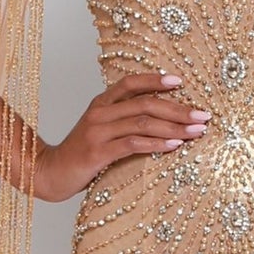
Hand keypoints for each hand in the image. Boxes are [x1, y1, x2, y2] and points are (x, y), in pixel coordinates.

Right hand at [32, 71, 208, 202]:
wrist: (49, 173)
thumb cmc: (81, 154)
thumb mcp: (101, 130)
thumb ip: (123, 121)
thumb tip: (162, 120)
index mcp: (101, 103)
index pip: (131, 83)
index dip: (155, 80)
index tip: (181, 81)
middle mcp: (100, 112)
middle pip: (145, 103)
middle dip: (178, 108)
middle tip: (203, 115)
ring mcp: (98, 131)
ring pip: (143, 123)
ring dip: (174, 127)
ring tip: (197, 132)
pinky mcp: (98, 152)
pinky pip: (133, 144)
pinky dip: (157, 144)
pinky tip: (175, 146)